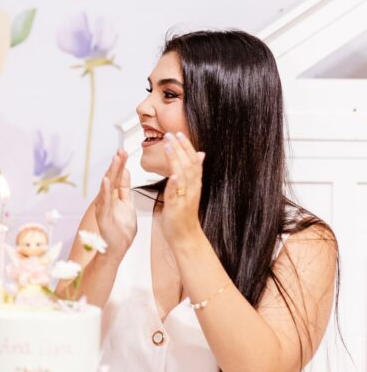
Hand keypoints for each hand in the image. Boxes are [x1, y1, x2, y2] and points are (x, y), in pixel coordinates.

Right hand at [95, 151, 136, 258]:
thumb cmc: (122, 230)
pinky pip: (104, 202)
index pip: (118, 177)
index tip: (124, 151)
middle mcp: (107, 200)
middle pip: (113, 178)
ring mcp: (104, 208)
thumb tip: (126, 171)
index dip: (121, 164)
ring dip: (111, 173)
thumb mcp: (127, 204)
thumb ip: (125, 188)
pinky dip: (105, 191)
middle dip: (117, 164)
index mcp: (115, 196)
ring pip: (107, 187)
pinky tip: (106, 181)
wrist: (118, 248)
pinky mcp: (103, 217)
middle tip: (121, 151)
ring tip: (115, 160)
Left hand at [161, 132, 205, 247]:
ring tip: (169, 146)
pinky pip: (176, 195)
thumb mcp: (191, 190)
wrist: (186, 237)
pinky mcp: (176, 208)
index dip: (187, 147)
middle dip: (180, 148)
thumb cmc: (185, 215)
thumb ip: (194, 172)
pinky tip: (173, 175)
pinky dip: (175, 185)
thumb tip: (200, 154)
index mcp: (194, 184)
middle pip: (188, 165)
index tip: (179, 134)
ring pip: (183, 176)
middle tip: (171, 134)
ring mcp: (184, 198)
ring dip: (176, 159)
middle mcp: (192, 189)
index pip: (193, 161)